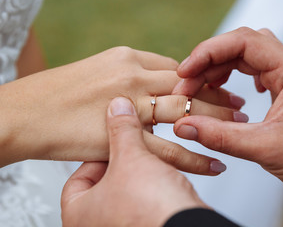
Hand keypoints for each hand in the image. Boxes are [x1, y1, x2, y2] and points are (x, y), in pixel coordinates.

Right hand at [0, 47, 246, 174]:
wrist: (27, 113)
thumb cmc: (60, 92)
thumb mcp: (100, 71)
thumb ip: (132, 77)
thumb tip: (157, 86)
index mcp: (128, 58)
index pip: (176, 66)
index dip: (201, 77)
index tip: (218, 85)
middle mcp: (133, 77)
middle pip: (188, 84)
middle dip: (218, 94)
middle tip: (240, 104)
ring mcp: (130, 106)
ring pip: (184, 111)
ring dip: (215, 119)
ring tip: (238, 126)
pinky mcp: (123, 138)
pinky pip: (168, 148)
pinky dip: (195, 156)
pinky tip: (214, 162)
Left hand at [61, 97, 206, 226]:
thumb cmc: (150, 211)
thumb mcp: (131, 158)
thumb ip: (122, 130)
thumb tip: (117, 106)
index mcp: (79, 214)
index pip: (78, 177)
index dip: (98, 155)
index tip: (113, 143)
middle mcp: (97, 225)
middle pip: (105, 183)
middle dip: (123, 162)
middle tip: (133, 147)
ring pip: (127, 192)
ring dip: (141, 173)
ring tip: (152, 160)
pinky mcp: (145, 225)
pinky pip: (145, 202)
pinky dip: (152, 187)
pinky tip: (164, 177)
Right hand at [172, 27, 282, 212]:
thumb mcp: (265, 148)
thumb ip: (220, 136)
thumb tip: (183, 126)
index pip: (242, 42)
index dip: (208, 53)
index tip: (185, 72)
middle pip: (240, 45)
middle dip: (209, 61)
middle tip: (186, 83)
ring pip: (245, 56)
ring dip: (218, 67)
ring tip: (199, 87)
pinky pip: (252, 69)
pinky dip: (231, 75)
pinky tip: (224, 90)